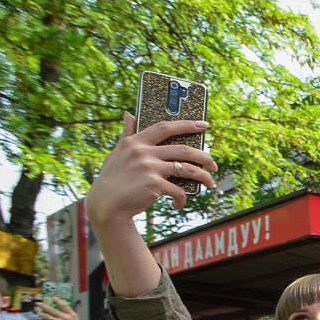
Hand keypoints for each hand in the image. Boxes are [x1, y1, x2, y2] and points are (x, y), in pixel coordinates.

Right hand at [84, 114, 214, 226]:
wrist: (106, 206)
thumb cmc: (112, 179)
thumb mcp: (116, 153)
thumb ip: (126, 134)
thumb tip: (128, 114)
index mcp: (135, 142)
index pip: (165, 127)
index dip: (187, 124)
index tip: (203, 125)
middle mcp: (143, 152)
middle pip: (184, 149)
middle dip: (204, 157)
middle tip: (213, 164)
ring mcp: (149, 168)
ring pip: (188, 169)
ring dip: (204, 177)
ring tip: (210, 183)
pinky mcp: (154, 185)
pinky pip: (178, 191)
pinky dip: (182, 199)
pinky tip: (178, 203)